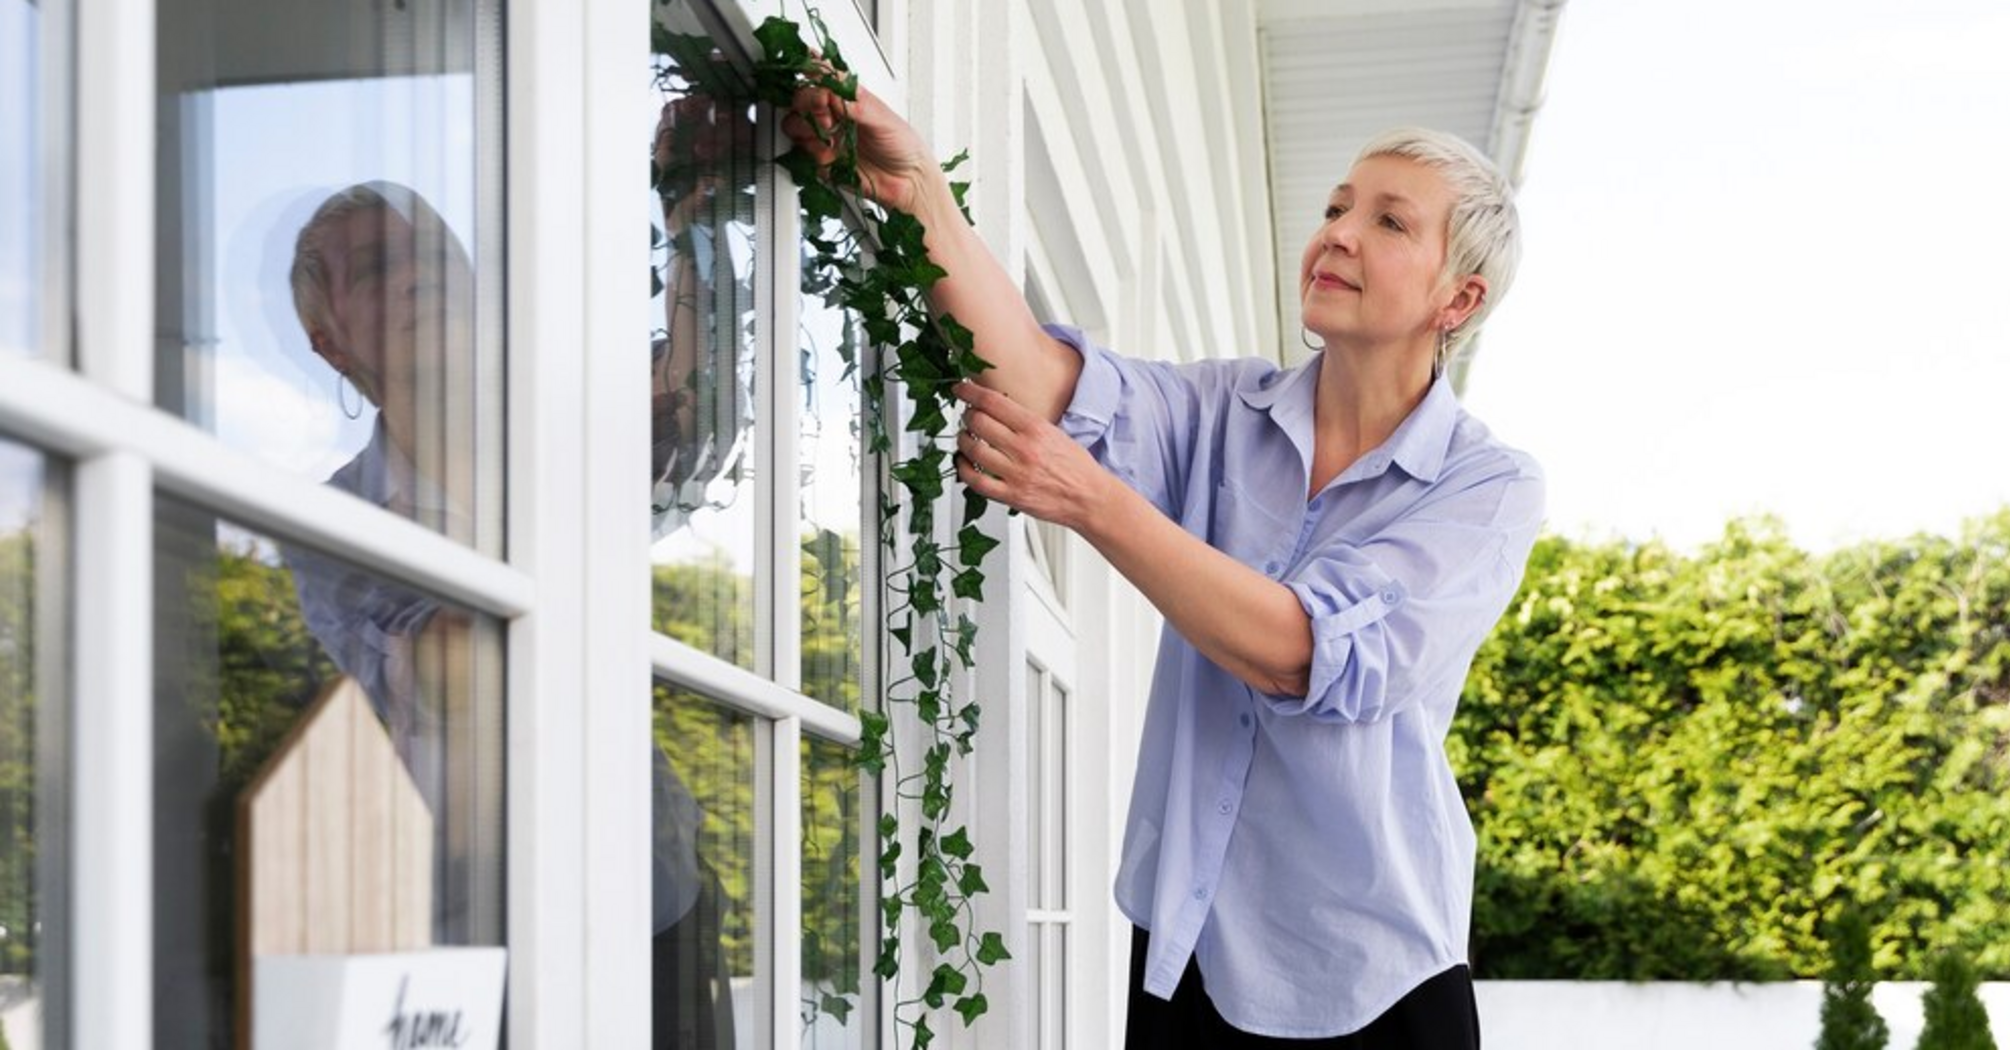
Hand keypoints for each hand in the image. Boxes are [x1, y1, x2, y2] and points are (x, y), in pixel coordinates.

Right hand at [780, 78, 945, 219]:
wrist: (908, 181)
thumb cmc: (903, 145)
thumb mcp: (882, 117)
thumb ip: (854, 102)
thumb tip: (832, 87)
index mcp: (847, 98)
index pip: (819, 77)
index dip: (811, 76)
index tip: (817, 84)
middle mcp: (833, 115)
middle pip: (799, 100)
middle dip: (809, 106)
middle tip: (828, 119)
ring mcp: (825, 137)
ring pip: (794, 125)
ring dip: (808, 130)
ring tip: (831, 139)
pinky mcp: (822, 161)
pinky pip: (802, 154)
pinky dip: (815, 154)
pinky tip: (834, 157)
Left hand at [953, 382, 1109, 531]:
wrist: (1090, 498)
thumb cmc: (1076, 467)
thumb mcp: (1054, 433)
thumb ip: (1025, 423)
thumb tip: (996, 410)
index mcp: (1036, 428)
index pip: (993, 402)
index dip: (970, 391)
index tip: (961, 388)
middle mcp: (1024, 448)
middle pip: (978, 422)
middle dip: (967, 416)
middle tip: (968, 416)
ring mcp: (1016, 473)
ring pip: (972, 449)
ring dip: (963, 440)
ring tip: (966, 438)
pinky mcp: (1011, 495)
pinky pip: (975, 480)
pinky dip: (963, 469)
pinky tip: (964, 462)